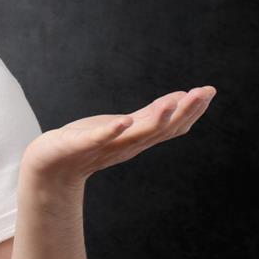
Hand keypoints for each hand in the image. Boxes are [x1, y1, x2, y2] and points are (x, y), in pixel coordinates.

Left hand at [21, 85, 216, 187]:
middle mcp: (127, 144)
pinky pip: (100, 139)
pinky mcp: (82, 145)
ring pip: (138, 134)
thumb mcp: (123, 125)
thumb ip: (149, 115)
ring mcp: (106, 146)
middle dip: (184, 111)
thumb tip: (180, 98)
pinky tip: (123, 121)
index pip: (170, 125)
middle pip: (162, 129)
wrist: (50, 166)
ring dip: (157, 118)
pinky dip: (113, 131)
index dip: (191, 110)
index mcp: (136, 139)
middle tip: (204, 93)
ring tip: (172, 102)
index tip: (208, 92)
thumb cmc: (86, 143)